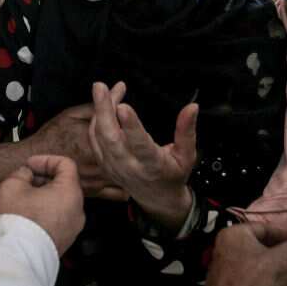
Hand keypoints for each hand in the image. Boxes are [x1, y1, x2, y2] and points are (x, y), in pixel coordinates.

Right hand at [0, 155, 85, 254]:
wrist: (18, 258)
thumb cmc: (17, 220)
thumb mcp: (12, 185)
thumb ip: (22, 173)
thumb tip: (27, 175)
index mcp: (70, 192)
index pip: (65, 164)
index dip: (45, 160)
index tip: (29, 165)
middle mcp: (78, 210)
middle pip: (65, 184)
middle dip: (43, 178)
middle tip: (24, 180)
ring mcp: (74, 228)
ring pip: (62, 202)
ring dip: (44, 196)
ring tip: (23, 198)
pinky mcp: (66, 241)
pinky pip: (59, 218)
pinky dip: (47, 211)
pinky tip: (28, 215)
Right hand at [28, 103, 127, 200]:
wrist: (33, 162)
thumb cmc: (52, 137)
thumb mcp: (73, 115)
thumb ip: (100, 105)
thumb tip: (119, 88)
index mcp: (98, 143)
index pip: (125, 131)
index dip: (131, 123)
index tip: (130, 118)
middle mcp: (101, 164)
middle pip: (131, 156)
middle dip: (136, 149)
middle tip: (135, 142)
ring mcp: (99, 180)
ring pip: (128, 176)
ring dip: (131, 167)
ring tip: (131, 159)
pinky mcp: (95, 192)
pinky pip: (119, 192)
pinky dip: (123, 184)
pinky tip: (122, 175)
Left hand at [89, 81, 197, 230]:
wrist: (157, 198)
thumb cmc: (173, 174)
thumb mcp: (187, 155)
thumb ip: (187, 130)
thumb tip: (192, 107)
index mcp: (152, 165)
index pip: (139, 144)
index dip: (131, 126)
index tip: (124, 106)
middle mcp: (129, 166)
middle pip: (110, 137)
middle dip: (103, 110)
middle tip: (101, 87)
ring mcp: (113, 166)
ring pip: (99, 136)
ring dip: (99, 110)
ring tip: (103, 89)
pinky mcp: (104, 163)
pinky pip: (94, 139)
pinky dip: (96, 119)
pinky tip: (103, 104)